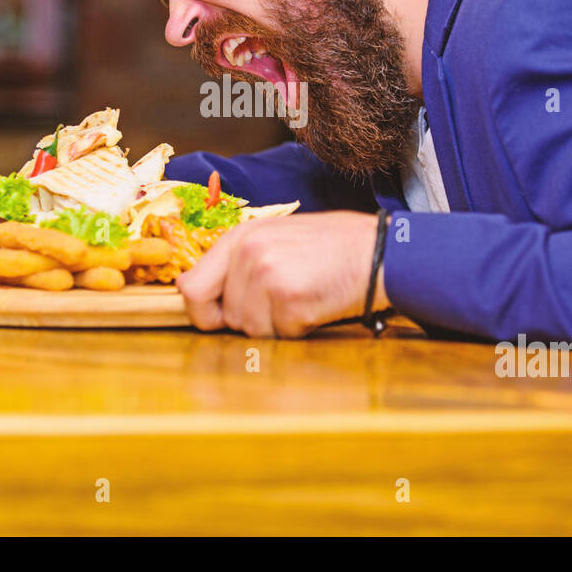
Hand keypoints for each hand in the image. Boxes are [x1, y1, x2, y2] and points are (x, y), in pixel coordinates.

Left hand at [176, 211, 384, 337]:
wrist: (380, 251)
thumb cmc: (331, 248)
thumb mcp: (276, 239)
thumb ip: (237, 263)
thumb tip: (194, 292)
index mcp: (239, 238)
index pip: (190, 288)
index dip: (202, 312)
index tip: (220, 319)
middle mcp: (247, 253)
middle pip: (223, 317)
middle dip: (249, 321)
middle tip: (281, 302)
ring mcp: (267, 275)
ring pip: (251, 330)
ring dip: (276, 326)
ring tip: (303, 298)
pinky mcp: (289, 299)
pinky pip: (279, 334)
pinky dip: (298, 329)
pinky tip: (315, 305)